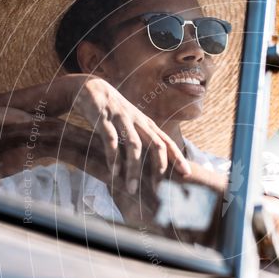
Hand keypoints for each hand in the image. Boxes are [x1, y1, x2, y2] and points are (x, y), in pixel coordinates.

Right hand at [65, 75, 190, 193]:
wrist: (91, 87)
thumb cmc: (115, 112)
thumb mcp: (134, 123)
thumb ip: (144, 139)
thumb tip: (156, 163)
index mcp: (147, 124)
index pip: (167, 142)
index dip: (178, 157)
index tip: (187, 174)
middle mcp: (138, 121)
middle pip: (156, 144)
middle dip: (160, 167)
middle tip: (157, 190)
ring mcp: (122, 119)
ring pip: (134, 145)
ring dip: (134, 169)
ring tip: (132, 189)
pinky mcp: (104, 119)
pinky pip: (111, 140)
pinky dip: (113, 157)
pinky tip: (114, 173)